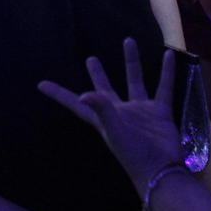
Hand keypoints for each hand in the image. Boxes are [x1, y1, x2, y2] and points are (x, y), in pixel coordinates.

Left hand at [39, 38, 181, 196]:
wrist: (163, 171)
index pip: (76, 104)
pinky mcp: (160, 112)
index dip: (59, 95)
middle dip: (98, 74)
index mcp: (103, 119)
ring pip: (135, 80)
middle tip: (90, 58)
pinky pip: (163, 87)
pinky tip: (169, 56)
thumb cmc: (135, 155)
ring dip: (132, 62)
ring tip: (128, 40)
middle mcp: (120, 112)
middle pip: (105, 89)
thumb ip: (102, 111)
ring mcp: (141, 111)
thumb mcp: (115, 132)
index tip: (41, 85)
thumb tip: (83, 94)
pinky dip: (166, 72)